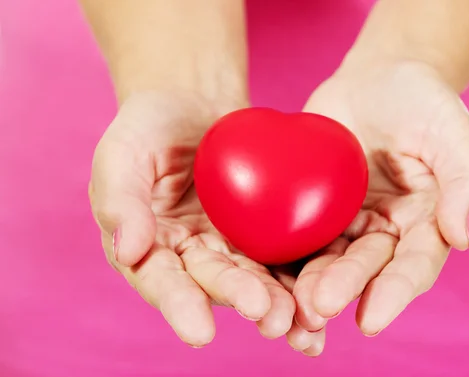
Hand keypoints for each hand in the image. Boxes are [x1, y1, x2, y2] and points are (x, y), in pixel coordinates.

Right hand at [89, 91, 295, 345]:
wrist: (192, 102)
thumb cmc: (148, 126)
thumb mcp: (122, 153)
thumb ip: (120, 200)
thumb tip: (129, 252)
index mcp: (149, 248)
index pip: (161, 280)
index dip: (180, 305)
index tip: (200, 331)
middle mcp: (191, 255)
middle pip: (216, 283)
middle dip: (241, 300)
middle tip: (268, 316)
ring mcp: (229, 244)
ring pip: (255, 276)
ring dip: (278, 301)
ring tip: (301, 320)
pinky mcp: (262, 230)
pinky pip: (283, 251)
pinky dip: (302, 273)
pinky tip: (324, 292)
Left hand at [291, 61, 468, 339]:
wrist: (378, 77)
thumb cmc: (423, 102)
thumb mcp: (453, 132)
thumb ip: (466, 182)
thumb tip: (463, 237)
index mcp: (425, 225)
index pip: (413, 265)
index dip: (393, 293)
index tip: (370, 321)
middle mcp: (386, 232)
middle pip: (364, 268)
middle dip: (342, 289)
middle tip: (316, 307)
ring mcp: (346, 222)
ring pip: (327, 259)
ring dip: (309, 285)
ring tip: (289, 305)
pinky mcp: (312, 207)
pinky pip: (296, 233)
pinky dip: (282, 256)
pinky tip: (261, 274)